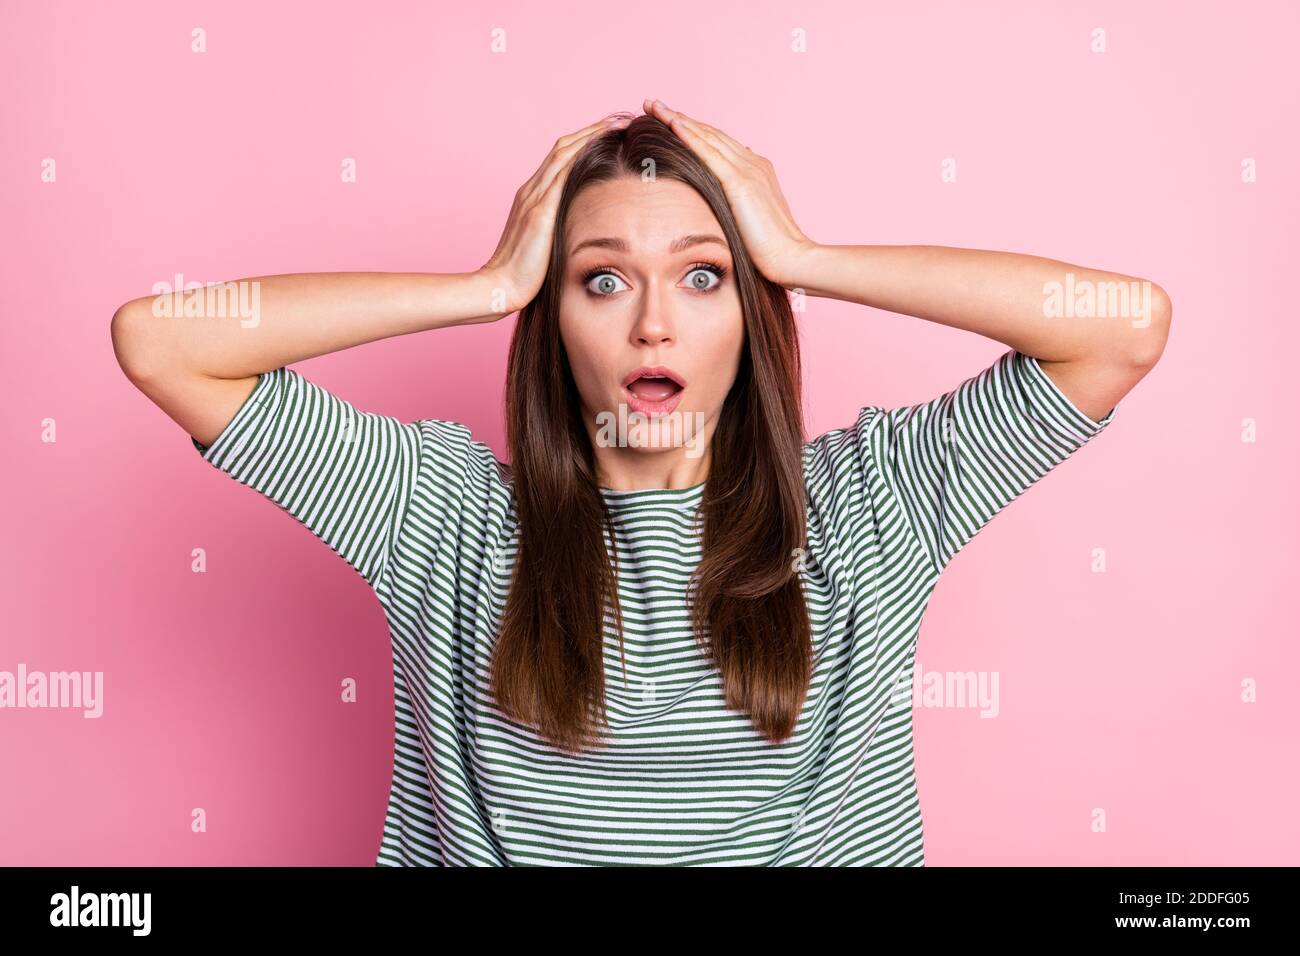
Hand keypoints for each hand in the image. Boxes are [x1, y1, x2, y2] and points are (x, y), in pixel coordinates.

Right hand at [479, 113, 633, 314]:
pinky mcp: (539, 210)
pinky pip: (562, 172)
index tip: (610, 133)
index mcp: (532, 197)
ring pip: (564, 152)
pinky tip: (602, 145)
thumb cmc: (523, 274)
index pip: (560, 158)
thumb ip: (560, 230)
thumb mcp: (544, 246)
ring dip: (592, 134)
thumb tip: (584, 230)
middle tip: (621, 118)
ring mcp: (533, 197)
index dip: (585, 141)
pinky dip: (582, 154)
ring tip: (619, 123)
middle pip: (564, 147)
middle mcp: (531, 189)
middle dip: (593, 129)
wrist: (500, 286)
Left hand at [642, 98, 814, 288]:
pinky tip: (672, 124)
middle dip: (679, 117)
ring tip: (654, 107)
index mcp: (756, 169)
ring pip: (707, 137)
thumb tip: (729, 188)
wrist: (791, 258)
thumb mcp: (752, 218)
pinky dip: (690, 137)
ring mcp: (748, 170)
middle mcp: (753, 162)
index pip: (718, 143)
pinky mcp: (740, 183)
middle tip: (652, 105)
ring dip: (677, 119)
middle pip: (710, 133)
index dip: (692, 130)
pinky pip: (710, 154)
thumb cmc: (771, 248)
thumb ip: (740, 200)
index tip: (667, 120)